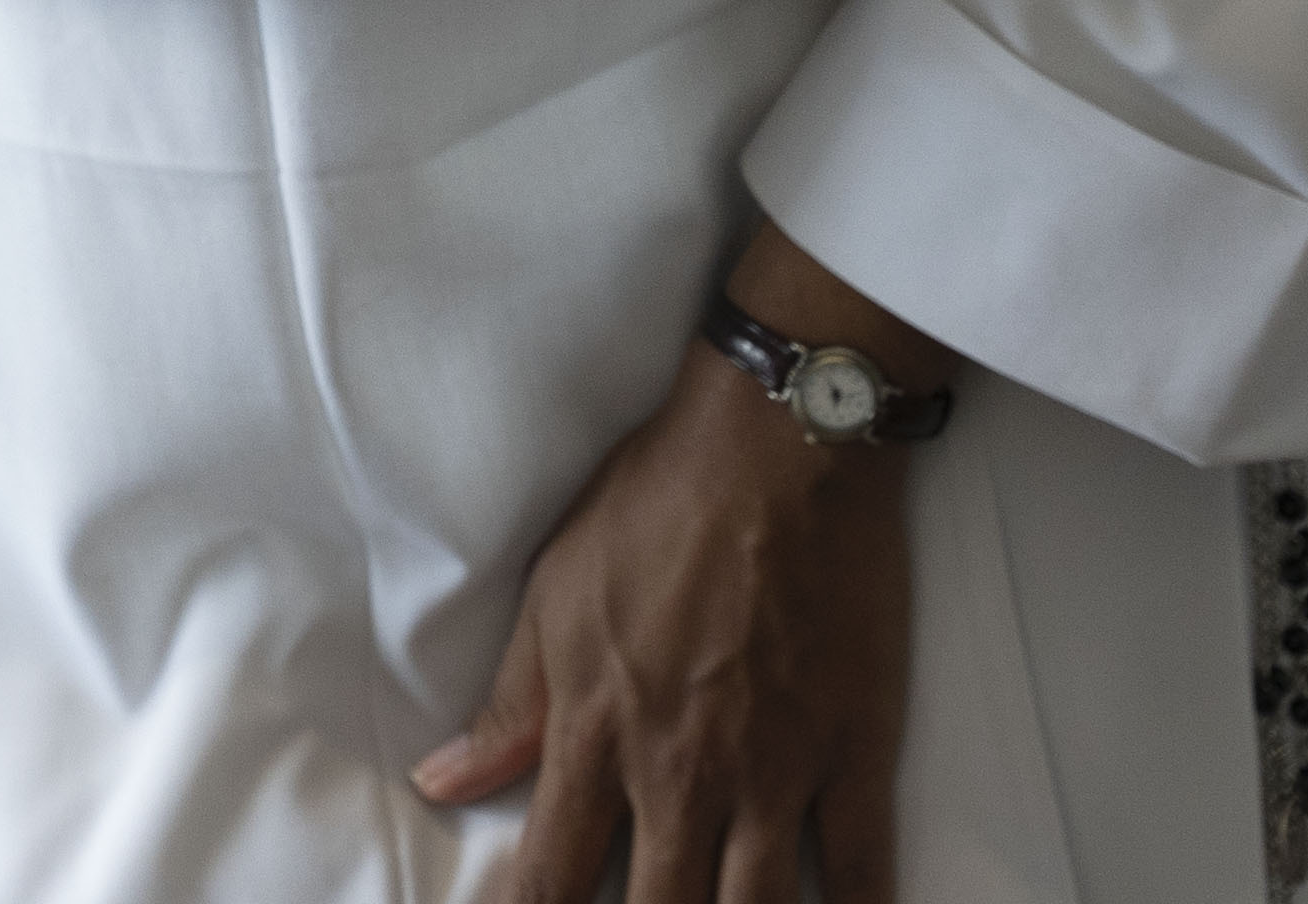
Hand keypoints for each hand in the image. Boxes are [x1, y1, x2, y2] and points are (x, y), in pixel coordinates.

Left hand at [420, 340, 911, 903]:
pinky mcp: (855, 750)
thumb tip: (442, 784)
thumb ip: (509, 709)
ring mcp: (775, 770)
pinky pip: (866, 866)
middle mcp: (683, 772)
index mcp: (599, 735)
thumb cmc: (654, 507)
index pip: (552, 877)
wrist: (777, 446)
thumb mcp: (554, 599)